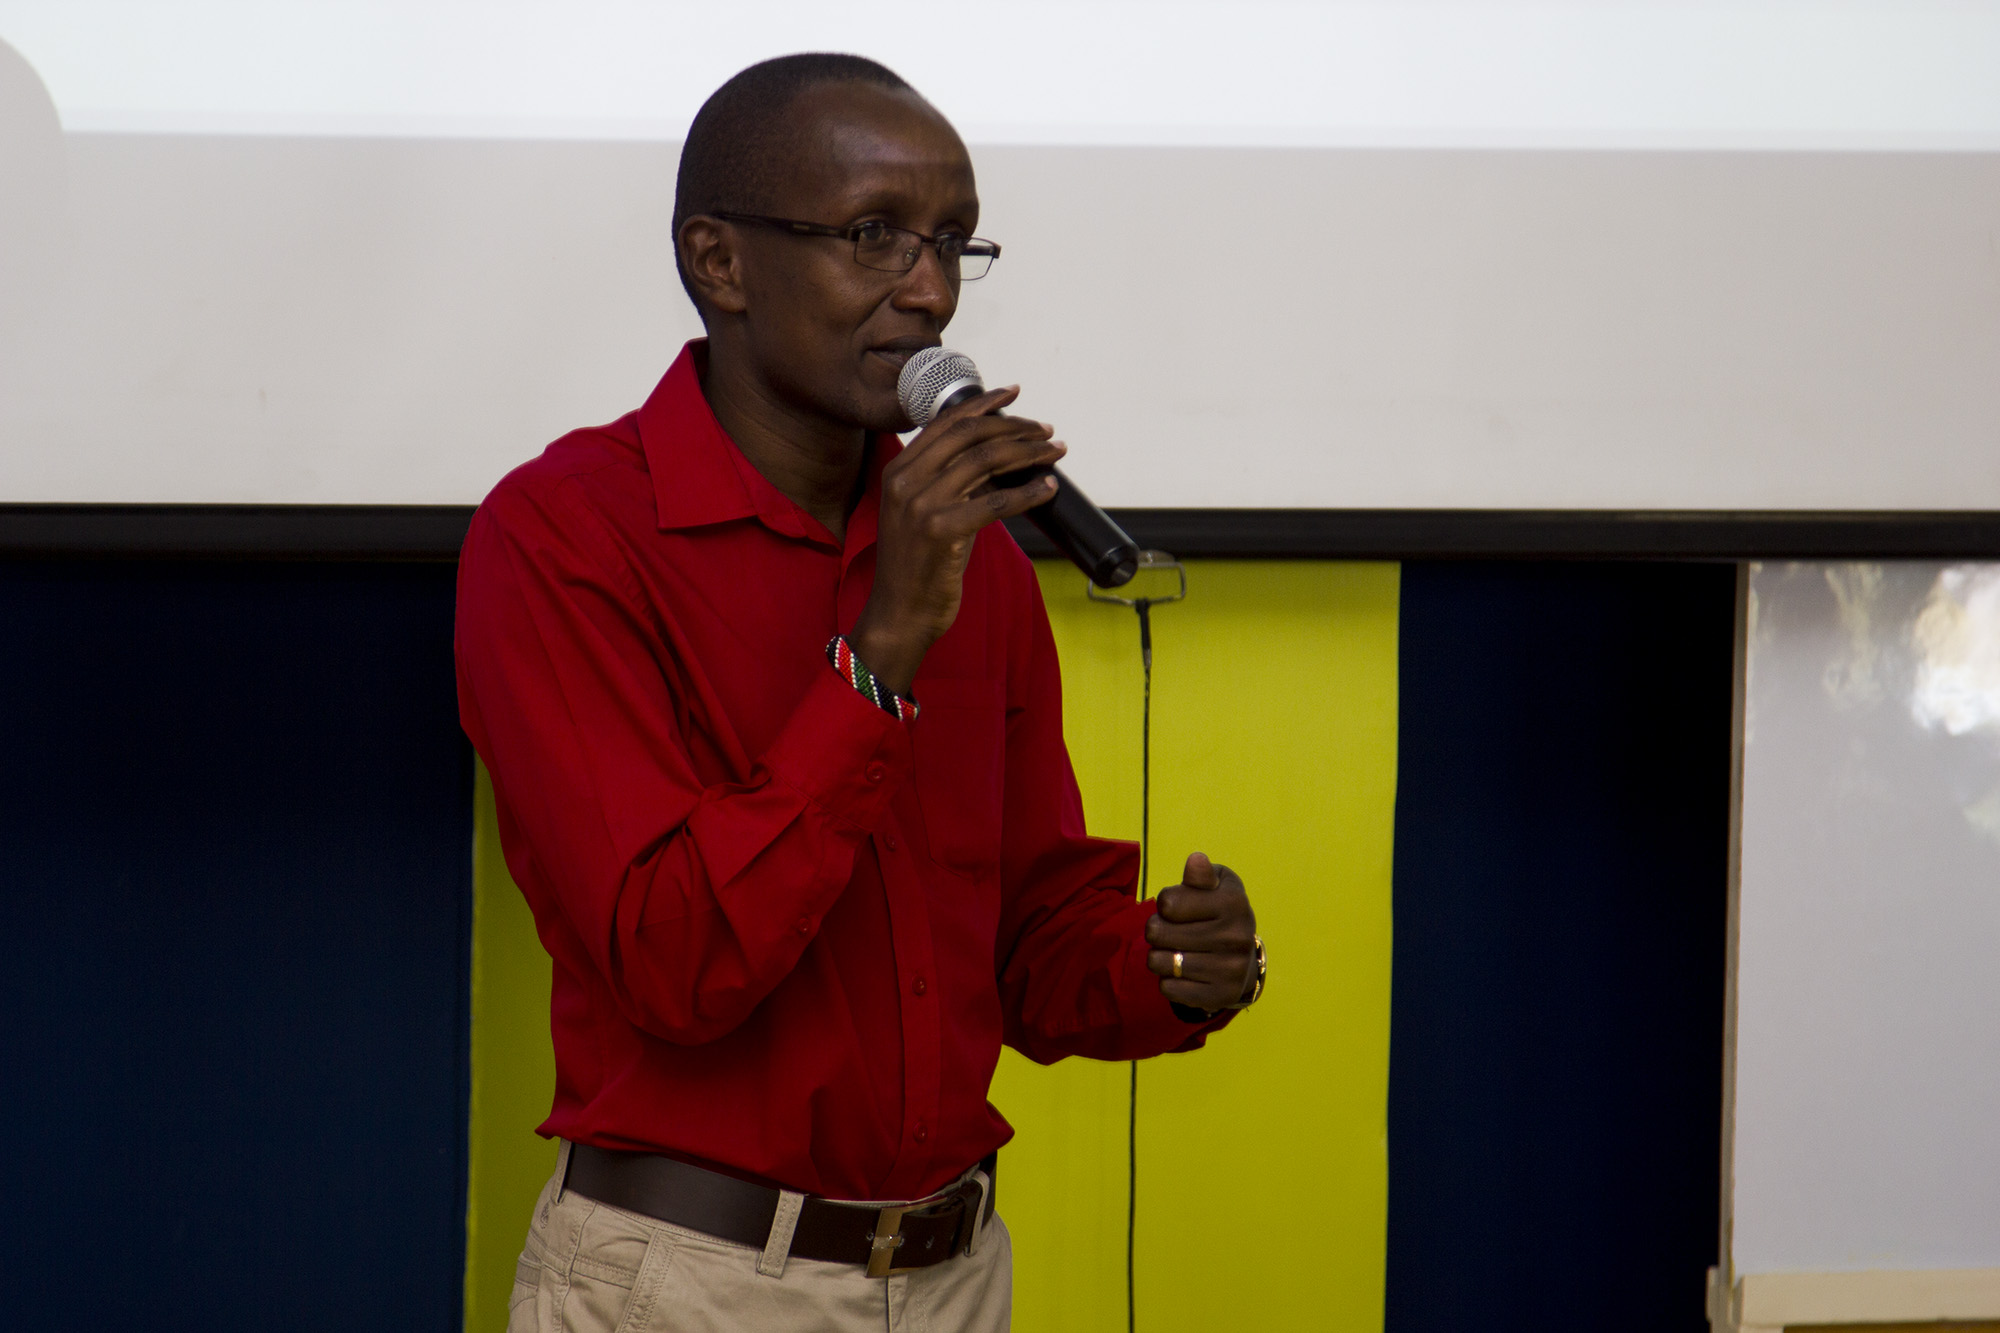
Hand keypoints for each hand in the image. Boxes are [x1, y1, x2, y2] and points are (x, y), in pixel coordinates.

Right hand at [850, 385, 1064, 693]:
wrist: (900, 614)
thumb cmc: (919, 567)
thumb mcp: (927, 514)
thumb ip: (952, 483)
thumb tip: (1000, 457)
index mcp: (898, 470)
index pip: (946, 422)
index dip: (984, 403)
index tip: (1015, 394)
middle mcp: (906, 480)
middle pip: (970, 435)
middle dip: (1015, 427)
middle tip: (1046, 431)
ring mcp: (922, 504)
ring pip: (986, 461)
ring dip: (1030, 453)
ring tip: (1056, 452)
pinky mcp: (942, 530)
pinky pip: (997, 502)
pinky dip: (1029, 492)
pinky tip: (1049, 488)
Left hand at [1144, 853, 1258, 1012]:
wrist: (1243, 959)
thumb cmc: (1218, 912)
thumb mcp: (1215, 886)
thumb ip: (1200, 875)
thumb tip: (1196, 861)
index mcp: (1234, 903)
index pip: (1167, 902)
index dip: (1165, 903)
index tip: (1178, 908)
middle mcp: (1237, 937)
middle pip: (1157, 932)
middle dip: (1156, 930)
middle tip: (1172, 932)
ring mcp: (1231, 969)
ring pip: (1158, 962)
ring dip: (1158, 956)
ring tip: (1175, 951)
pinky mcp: (1221, 996)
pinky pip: (1168, 989)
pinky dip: (1168, 980)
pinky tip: (1183, 973)